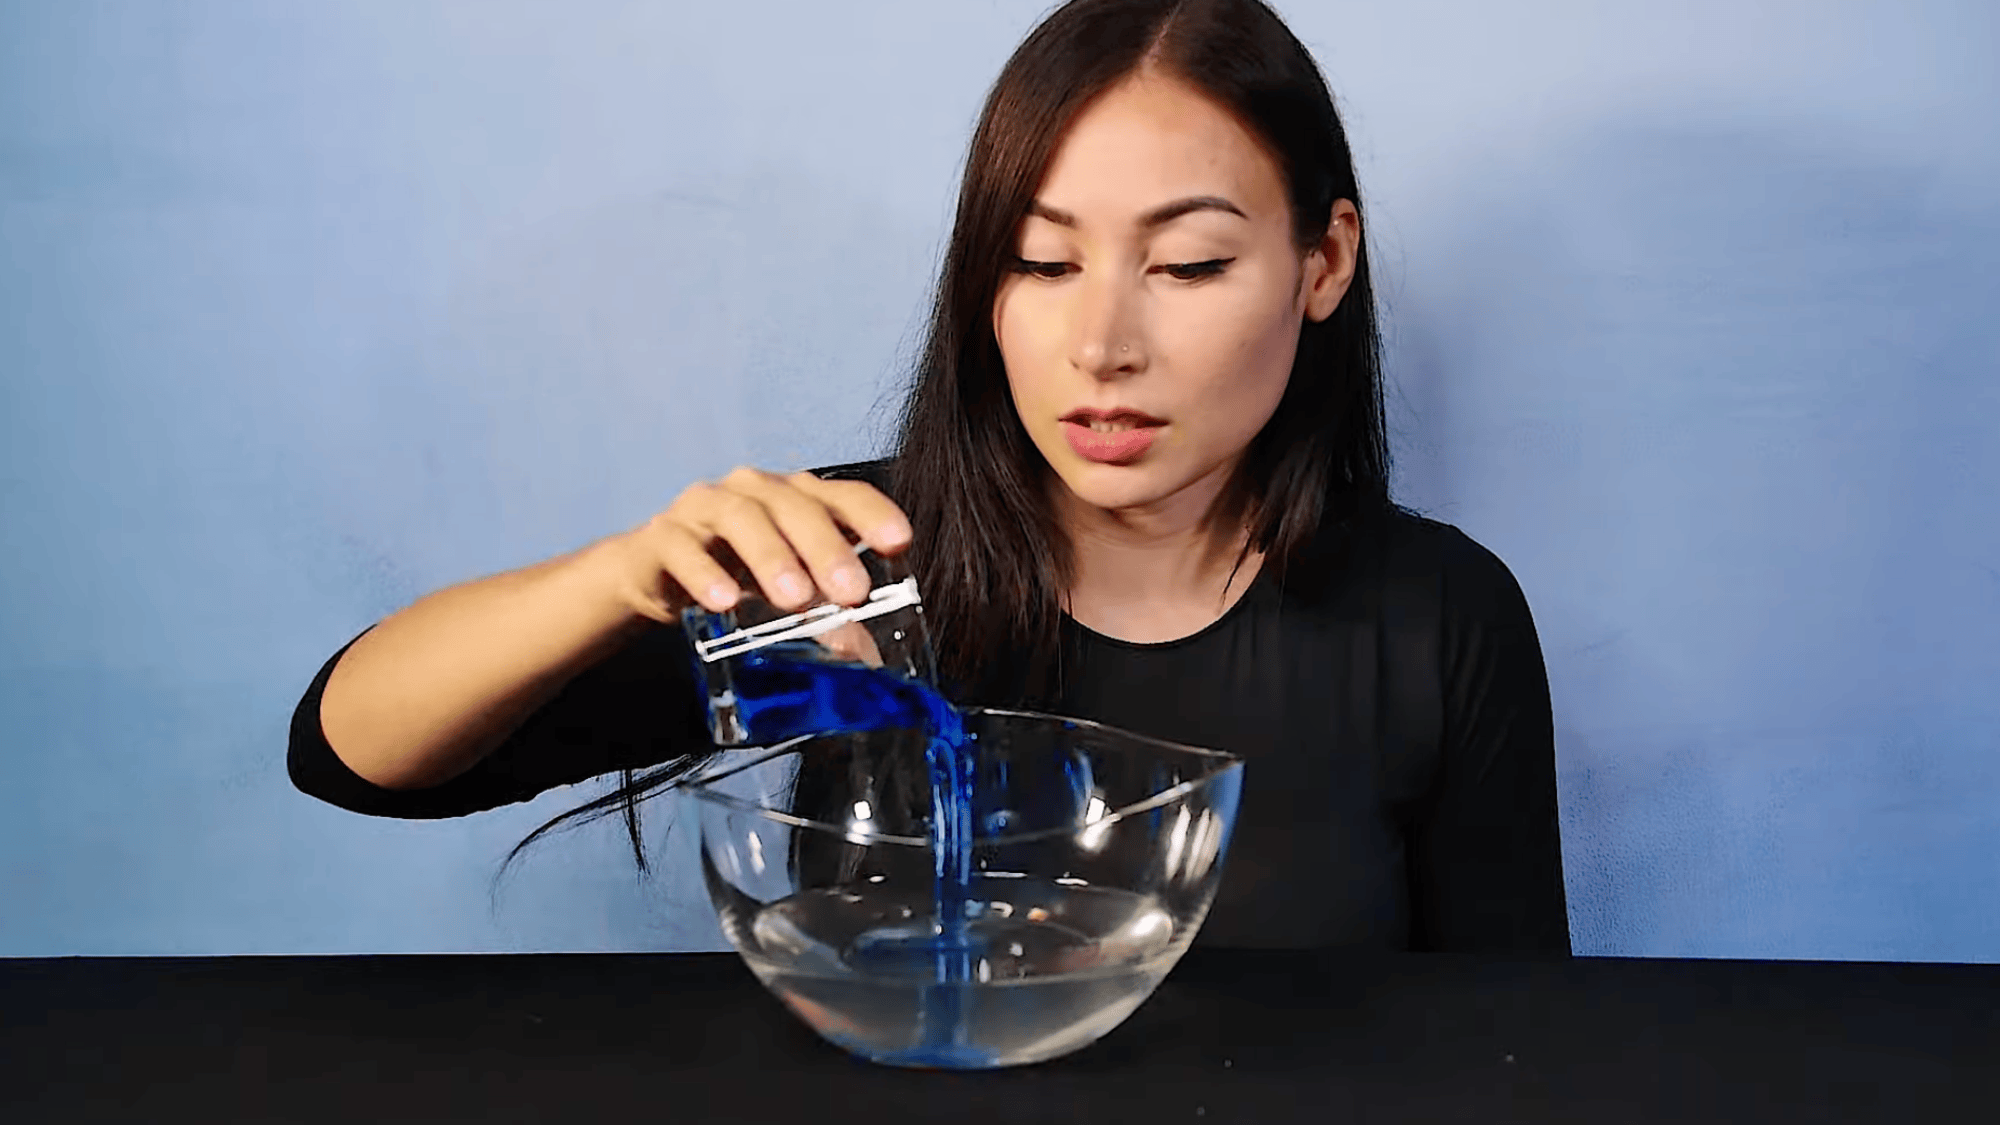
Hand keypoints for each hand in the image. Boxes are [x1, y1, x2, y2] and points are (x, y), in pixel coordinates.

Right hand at [610, 467, 912, 621]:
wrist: (655, 573)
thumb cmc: (736, 571)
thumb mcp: (787, 590)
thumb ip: (827, 615)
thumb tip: (862, 657)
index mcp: (796, 498)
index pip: (841, 495)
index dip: (872, 514)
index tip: (899, 543)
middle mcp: (754, 491)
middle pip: (796, 506)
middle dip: (826, 548)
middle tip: (852, 592)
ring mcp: (705, 508)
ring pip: (742, 518)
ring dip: (772, 557)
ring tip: (795, 599)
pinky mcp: (663, 536)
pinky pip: (682, 547)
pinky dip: (704, 572)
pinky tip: (724, 602)